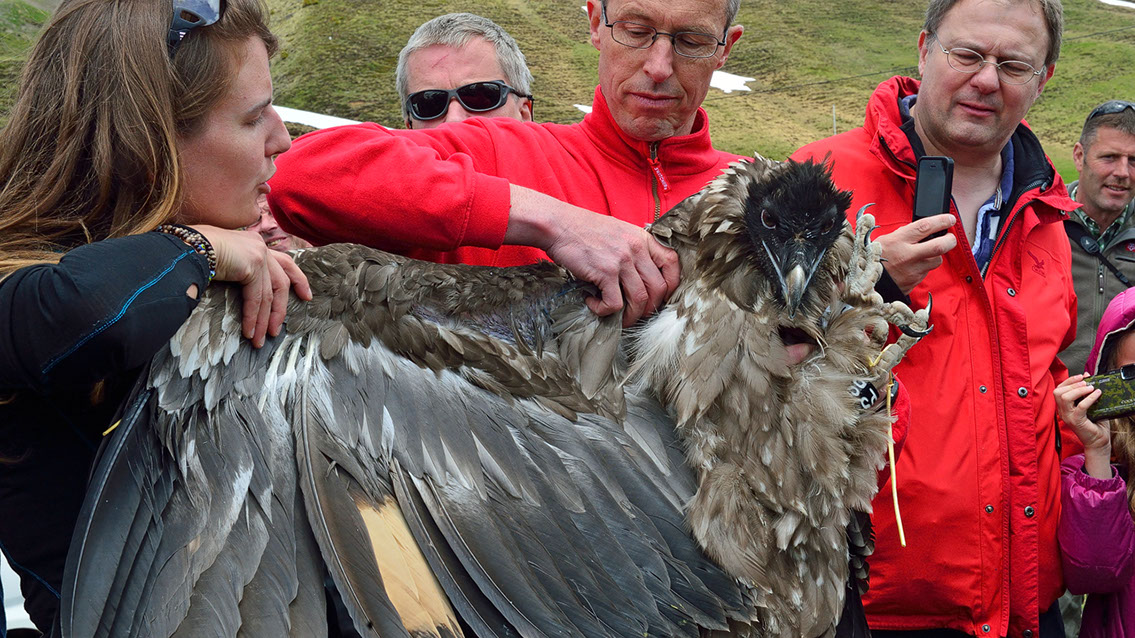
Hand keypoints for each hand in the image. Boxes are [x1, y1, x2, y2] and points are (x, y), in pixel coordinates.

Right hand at [192, 225, 312, 347]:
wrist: (185, 245)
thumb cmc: (193, 252)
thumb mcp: (221, 259)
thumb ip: (236, 268)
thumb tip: (236, 283)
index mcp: (254, 243)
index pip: (284, 262)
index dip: (297, 279)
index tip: (306, 295)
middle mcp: (260, 246)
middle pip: (281, 281)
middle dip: (281, 308)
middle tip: (278, 329)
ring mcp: (258, 254)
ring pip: (268, 295)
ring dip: (264, 321)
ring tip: (260, 340)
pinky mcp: (252, 265)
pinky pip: (256, 299)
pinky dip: (254, 318)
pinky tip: (251, 332)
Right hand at [505, 186, 679, 325]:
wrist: (558, 224)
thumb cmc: (583, 230)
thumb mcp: (618, 232)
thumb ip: (633, 250)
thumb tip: (640, 279)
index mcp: (643, 238)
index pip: (672, 263)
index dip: (671, 285)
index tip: (660, 297)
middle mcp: (637, 248)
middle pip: (658, 288)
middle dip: (649, 308)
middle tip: (635, 314)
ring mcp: (622, 260)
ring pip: (640, 300)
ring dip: (629, 316)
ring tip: (616, 317)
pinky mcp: (605, 272)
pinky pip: (615, 303)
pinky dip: (604, 310)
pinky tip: (593, 303)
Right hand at [874, 214, 956, 293]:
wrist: (866, 282)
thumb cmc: (874, 258)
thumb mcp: (886, 239)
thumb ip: (905, 234)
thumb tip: (924, 230)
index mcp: (898, 240)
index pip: (925, 227)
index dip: (941, 221)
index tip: (950, 219)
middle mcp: (907, 255)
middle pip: (939, 246)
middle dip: (950, 240)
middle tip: (950, 237)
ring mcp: (912, 270)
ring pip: (936, 260)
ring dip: (935, 256)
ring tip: (926, 253)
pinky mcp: (914, 282)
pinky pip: (926, 272)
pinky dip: (924, 267)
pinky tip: (914, 266)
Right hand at [1054, 374, 1112, 477]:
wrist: (1098, 441)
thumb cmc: (1095, 424)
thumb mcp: (1090, 404)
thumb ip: (1086, 392)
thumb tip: (1087, 376)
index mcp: (1063, 407)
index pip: (1058, 390)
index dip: (1068, 381)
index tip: (1081, 376)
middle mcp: (1062, 412)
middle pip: (1058, 392)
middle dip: (1072, 384)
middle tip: (1086, 382)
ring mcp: (1068, 417)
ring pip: (1065, 398)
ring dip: (1078, 390)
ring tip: (1091, 388)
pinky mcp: (1077, 421)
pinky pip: (1080, 406)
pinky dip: (1089, 398)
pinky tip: (1097, 394)